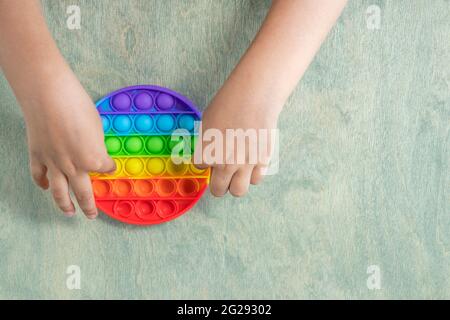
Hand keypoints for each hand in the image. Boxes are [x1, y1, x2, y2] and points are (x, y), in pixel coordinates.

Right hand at [22, 68, 114, 217]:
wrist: (48, 96)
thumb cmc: (78, 107)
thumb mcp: (97, 128)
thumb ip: (96, 145)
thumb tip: (96, 150)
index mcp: (93, 160)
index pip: (105, 168)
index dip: (109, 167)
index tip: (111, 166)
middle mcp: (74, 167)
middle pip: (83, 192)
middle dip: (89, 206)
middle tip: (92, 215)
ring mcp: (53, 164)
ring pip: (59, 192)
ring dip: (64, 205)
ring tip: (69, 212)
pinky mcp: (37, 155)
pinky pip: (39, 176)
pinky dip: (42, 183)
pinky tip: (46, 187)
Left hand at [194, 78, 278, 196]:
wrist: (254, 96)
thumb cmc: (228, 104)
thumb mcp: (206, 122)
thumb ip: (205, 143)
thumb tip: (207, 156)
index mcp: (208, 153)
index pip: (200, 166)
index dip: (204, 159)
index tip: (210, 151)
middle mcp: (225, 163)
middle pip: (218, 190)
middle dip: (218, 183)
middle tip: (221, 174)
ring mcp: (245, 164)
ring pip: (238, 191)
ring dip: (235, 184)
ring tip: (237, 172)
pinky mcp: (262, 161)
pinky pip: (256, 179)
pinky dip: (252, 174)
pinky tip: (251, 162)